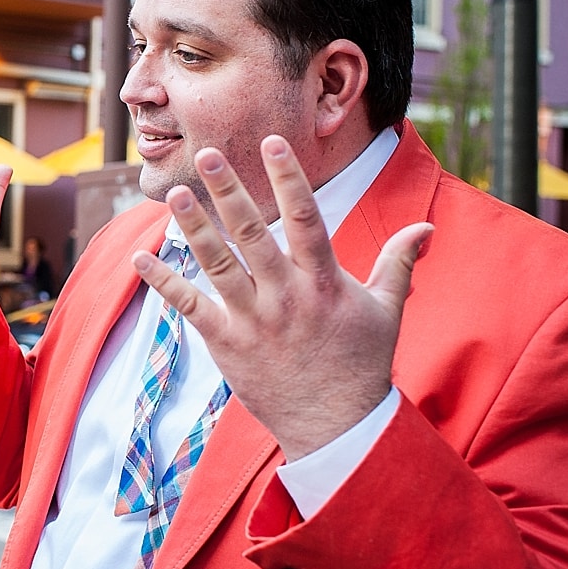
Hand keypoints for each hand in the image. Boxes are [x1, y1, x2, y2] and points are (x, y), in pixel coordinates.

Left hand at [137, 136, 429, 460]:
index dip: (287, 178)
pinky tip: (141, 256)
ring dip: (194, 228)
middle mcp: (286, 296)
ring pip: (218, 264)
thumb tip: (426, 228)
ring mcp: (253, 320)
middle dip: (228, 191)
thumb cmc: (360, 364)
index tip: (271, 142)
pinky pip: (189, 306)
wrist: (335, 426)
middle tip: (208, 153)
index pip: (304, 218)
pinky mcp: (226, 344)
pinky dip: (164, 281)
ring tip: (176, 194)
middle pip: (252, 233)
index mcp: (324, 282)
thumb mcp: (387, 311)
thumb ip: (398, 263)